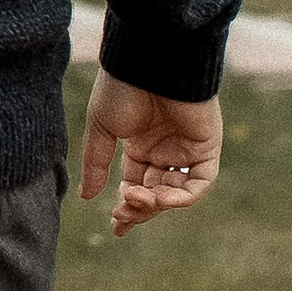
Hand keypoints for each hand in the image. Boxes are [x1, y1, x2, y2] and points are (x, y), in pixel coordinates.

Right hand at [80, 75, 221, 239]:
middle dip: (139, 209)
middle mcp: (165, 149)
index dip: (127, 207)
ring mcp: (187, 148)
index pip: (137, 185)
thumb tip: (85, 197)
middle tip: (120, 215)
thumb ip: (97, 164)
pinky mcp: (207, 146)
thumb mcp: (102, 129)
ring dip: (156, 204)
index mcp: (140, 145)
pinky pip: (199, 182)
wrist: (148, 63)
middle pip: (156, 193)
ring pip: (176, 192)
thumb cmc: (122, 88)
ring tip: (134, 200)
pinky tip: (160, 198)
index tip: (115, 227)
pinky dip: (182, 196)